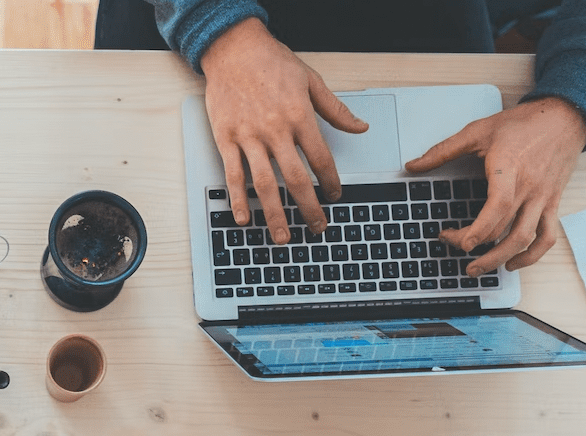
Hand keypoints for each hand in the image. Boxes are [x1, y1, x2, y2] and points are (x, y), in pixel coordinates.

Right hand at [200, 17, 367, 243]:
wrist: (234, 49)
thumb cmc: (272, 62)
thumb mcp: (311, 80)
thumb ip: (335, 109)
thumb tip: (360, 128)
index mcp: (299, 116)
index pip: (321, 158)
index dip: (331, 181)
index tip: (335, 195)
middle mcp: (275, 130)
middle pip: (296, 179)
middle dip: (309, 207)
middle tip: (317, 227)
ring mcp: (248, 137)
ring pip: (265, 184)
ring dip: (274, 214)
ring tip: (283, 236)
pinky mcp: (226, 139)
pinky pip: (233, 175)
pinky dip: (238, 199)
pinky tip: (244, 218)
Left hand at [405, 97, 585, 275]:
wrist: (564, 117)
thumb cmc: (523, 124)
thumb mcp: (478, 131)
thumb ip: (443, 150)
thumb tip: (412, 165)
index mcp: (510, 169)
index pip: (498, 207)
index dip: (479, 230)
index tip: (460, 242)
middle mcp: (529, 188)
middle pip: (505, 229)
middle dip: (476, 245)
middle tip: (453, 246)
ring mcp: (543, 198)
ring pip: (526, 238)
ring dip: (500, 259)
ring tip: (477, 269)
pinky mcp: (552, 203)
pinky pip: (547, 236)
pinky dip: (532, 255)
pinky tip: (513, 262)